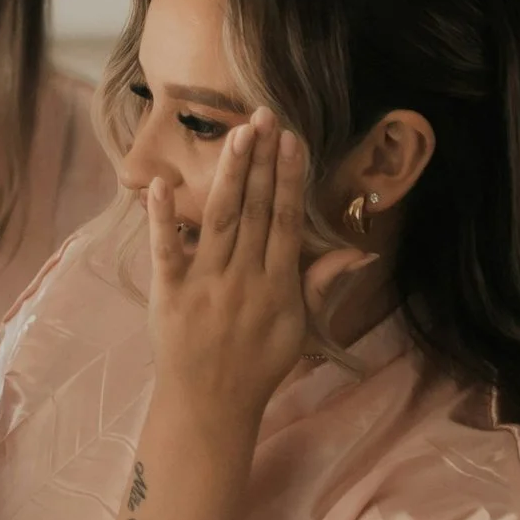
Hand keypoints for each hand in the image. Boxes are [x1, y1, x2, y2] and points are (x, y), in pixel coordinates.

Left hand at [144, 114, 308, 426]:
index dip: (290, 179)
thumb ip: (322, 284)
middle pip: (256, 210)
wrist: (210, 403)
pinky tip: (158, 183)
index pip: (287, 221)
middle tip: (263, 116)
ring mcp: (206, 283)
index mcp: (278, 284)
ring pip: (220, 219)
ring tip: (236, 135)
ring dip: (229, 175)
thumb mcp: (300, 327)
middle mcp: (245, 277)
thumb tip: (362, 253)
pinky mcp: (170, 292)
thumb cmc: (259, 365)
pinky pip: (166, 250)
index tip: (292, 141)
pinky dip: (162, 218)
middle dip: (261, 162)